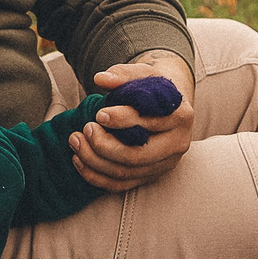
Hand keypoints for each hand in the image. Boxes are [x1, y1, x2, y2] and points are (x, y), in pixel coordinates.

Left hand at [70, 52, 195, 192]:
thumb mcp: (143, 73)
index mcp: (181, 116)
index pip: (150, 123)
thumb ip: (123, 74)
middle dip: (104, 145)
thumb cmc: (153, 87)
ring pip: (125, 172)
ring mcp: (165, 164)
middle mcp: (177, 144)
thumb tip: (100, 78)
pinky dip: (96, 176)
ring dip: (94, 160)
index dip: (122, 120)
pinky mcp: (150, 176)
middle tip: (86, 129)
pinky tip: (78, 160)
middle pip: (137, 155)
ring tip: (75, 141)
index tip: (99, 114)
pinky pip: (120, 185)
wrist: (167, 104)